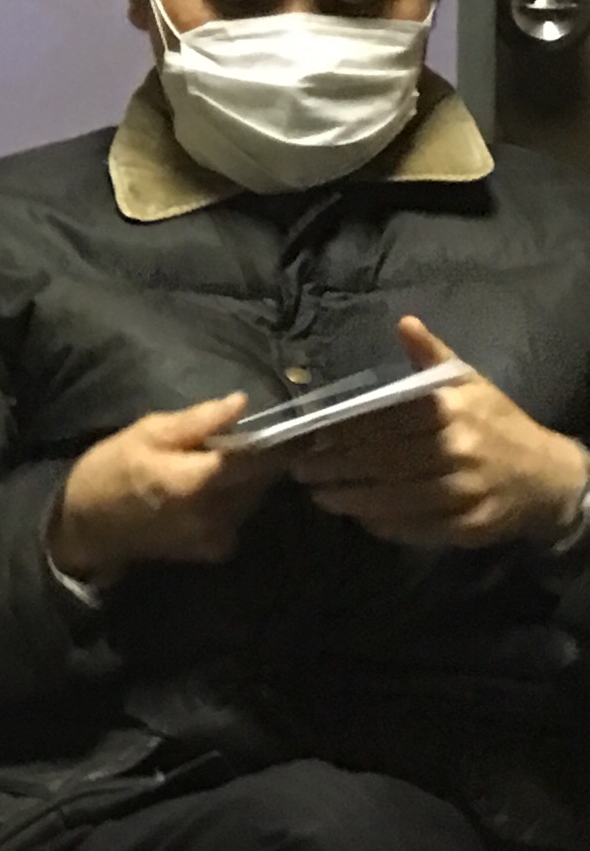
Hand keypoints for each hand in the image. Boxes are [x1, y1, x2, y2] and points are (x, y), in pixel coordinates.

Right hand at [49, 393, 284, 584]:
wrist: (87, 527)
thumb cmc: (109, 471)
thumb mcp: (145, 433)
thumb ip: (196, 421)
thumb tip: (241, 403)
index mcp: (196, 482)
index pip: (257, 461)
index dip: (284, 443)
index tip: (306, 428)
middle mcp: (215, 515)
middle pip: (261, 480)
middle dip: (263, 458)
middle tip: (251, 437)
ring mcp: (217, 537)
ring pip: (253, 498)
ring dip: (249, 477)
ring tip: (224, 459)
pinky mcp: (216, 550)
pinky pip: (240, 515)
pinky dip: (235, 497)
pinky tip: (210, 487)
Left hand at [291, 316, 588, 548]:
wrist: (551, 477)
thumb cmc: (498, 424)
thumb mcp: (470, 383)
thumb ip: (431, 356)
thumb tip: (404, 322)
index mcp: (451, 411)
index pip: (384, 421)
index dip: (341, 432)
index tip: (309, 437)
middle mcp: (458, 451)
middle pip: (383, 461)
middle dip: (335, 467)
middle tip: (300, 470)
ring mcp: (466, 492)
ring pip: (396, 498)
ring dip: (351, 498)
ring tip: (319, 495)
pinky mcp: (471, 527)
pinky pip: (420, 528)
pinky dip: (386, 525)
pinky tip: (360, 518)